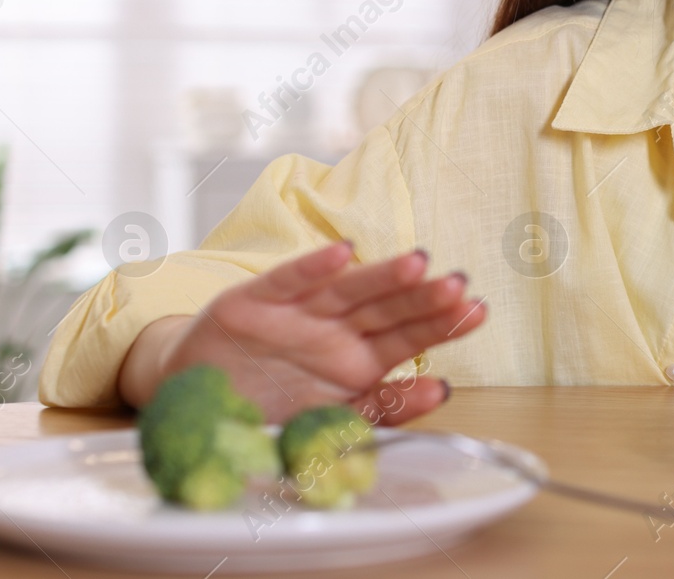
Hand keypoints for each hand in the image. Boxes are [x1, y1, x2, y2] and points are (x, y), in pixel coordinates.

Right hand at [121, 243, 485, 424]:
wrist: (196, 400)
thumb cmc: (270, 407)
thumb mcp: (329, 420)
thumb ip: (383, 408)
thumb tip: (442, 390)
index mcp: (360, 358)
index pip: (409, 336)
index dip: (442, 323)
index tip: (477, 311)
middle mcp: (335, 330)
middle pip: (386, 310)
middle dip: (422, 297)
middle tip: (458, 284)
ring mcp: (298, 314)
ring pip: (347, 290)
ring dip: (380, 277)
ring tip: (417, 263)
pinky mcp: (253, 303)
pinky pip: (286, 283)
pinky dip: (311, 268)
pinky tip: (341, 254)